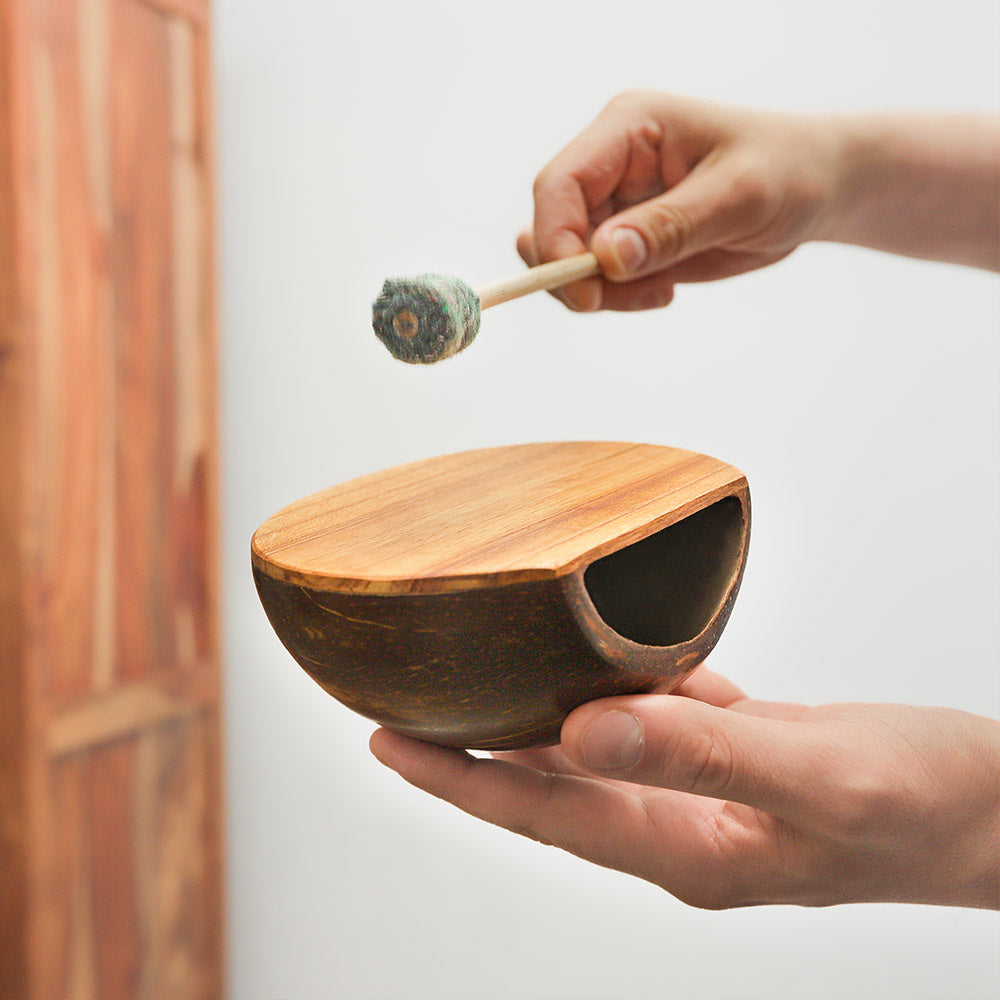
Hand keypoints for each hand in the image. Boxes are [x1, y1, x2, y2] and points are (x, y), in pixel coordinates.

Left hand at [370, 667, 999, 909]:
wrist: (996, 808)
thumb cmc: (925, 805)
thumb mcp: (813, 774)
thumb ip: (699, 752)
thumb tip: (582, 730)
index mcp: (685, 850)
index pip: (543, 813)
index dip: (461, 781)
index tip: (387, 742)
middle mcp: (682, 828)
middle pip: (551, 790)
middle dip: (474, 756)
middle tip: (402, 708)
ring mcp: (709, 796)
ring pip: (600, 754)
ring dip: (538, 723)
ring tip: (480, 683)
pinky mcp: (739, 760)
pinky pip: (659, 723)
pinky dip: (624, 693)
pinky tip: (603, 662)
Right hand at [520, 91, 999, 310]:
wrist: (817, 189)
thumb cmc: (789, 172)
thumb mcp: (739, 197)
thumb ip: (671, 227)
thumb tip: (606, 258)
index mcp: (628, 128)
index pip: (559, 183)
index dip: (555, 239)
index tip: (584, 291)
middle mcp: (610, 162)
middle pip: (551, 226)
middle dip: (576, 274)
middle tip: (630, 299)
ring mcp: (615, 202)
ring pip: (566, 260)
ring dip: (601, 292)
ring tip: (660, 293)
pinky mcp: (626, 238)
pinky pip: (595, 279)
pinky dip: (617, 297)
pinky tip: (664, 290)